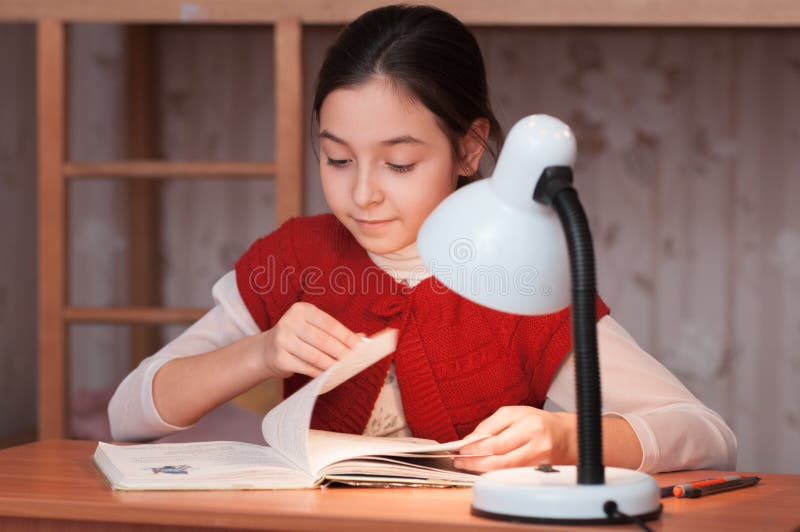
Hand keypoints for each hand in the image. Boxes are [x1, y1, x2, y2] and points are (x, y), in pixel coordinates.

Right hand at [259, 302, 362, 378]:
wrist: (267, 350)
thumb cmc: (299, 338)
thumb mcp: (314, 328)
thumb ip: (337, 333)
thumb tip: (363, 338)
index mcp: (302, 310)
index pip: (329, 323)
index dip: (347, 336)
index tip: (361, 346)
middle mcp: (290, 321)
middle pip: (322, 339)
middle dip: (342, 352)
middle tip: (355, 360)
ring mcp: (282, 339)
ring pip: (314, 355)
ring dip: (332, 364)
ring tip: (344, 369)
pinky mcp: (279, 357)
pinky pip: (305, 367)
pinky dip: (319, 372)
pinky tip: (329, 375)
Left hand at [453, 406, 575, 472]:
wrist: (567, 437)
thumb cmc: (538, 422)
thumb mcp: (515, 413)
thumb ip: (491, 425)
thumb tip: (470, 440)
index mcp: (529, 425)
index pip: (496, 440)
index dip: (476, 447)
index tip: (460, 448)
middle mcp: (536, 444)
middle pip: (499, 458)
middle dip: (475, 461)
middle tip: (459, 461)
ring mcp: (540, 461)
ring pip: (505, 469)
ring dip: (482, 469)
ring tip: (467, 465)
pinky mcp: (540, 473)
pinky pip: (512, 474)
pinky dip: (495, 472)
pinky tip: (483, 469)